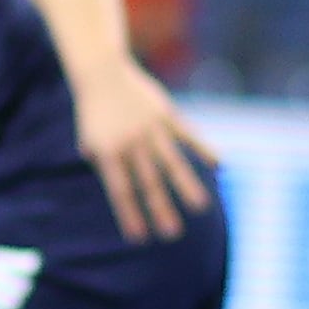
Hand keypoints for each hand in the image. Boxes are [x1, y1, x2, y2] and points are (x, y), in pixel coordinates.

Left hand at [67, 53, 214, 240]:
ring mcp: (150, 128)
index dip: (130, 214)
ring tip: (200, 207)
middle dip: (160, 209)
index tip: (139, 238)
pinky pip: (188, 135)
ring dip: (186, 186)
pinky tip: (220, 164)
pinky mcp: (166, 114)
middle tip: (172, 234)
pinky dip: (204, 149)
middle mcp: (131, 142)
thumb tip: (112, 181)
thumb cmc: (94, 108)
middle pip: (148, 182)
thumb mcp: (88, 136)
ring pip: (172, 162)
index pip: (120, 190)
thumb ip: (99, 159)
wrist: (102, 70)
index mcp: (108, 152)